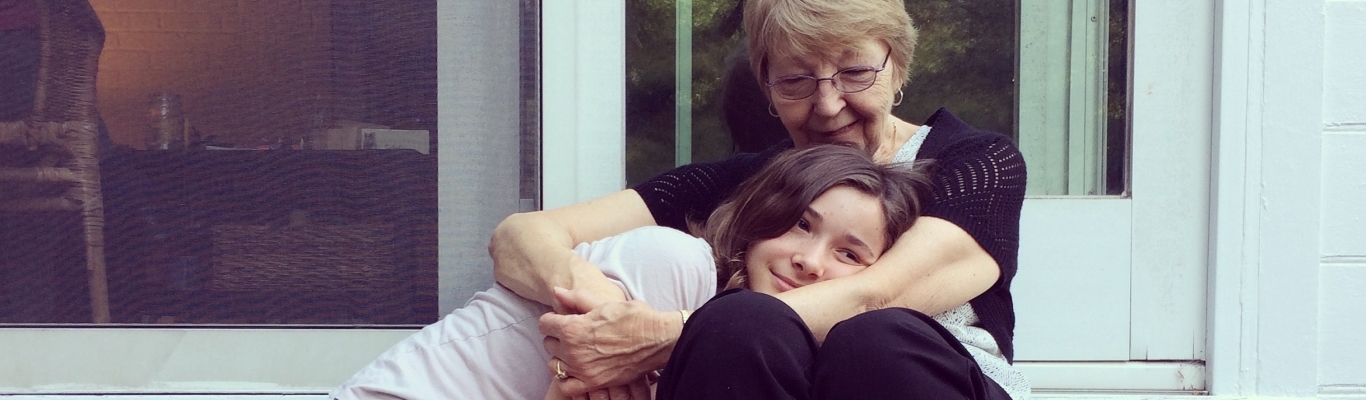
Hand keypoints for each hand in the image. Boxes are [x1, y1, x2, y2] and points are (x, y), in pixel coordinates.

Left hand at [541, 287, 679, 395]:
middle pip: (548, 344)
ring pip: (554, 365)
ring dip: (561, 357)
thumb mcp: (603, 301)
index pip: (545, 324)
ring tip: (574, 351)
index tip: (561, 319)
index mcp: (573, 328)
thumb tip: (556, 291)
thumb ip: (576, 298)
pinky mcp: (594, 383)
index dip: (553, 319)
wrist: (658, 339)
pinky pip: (567, 386)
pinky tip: (576, 370)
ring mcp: (582, 370)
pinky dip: (567, 379)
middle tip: (572, 333)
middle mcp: (573, 351)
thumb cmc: (633, 317)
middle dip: (557, 336)